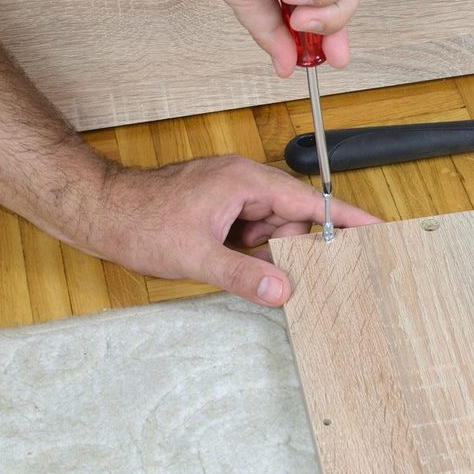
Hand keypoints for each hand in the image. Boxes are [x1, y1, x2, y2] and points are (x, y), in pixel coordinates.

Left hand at [95, 155, 379, 305]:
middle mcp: (242, 181)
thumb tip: (283, 291)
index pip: (309, 198)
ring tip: (252, 269)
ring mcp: (231, 193)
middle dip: (299, 245)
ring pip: (272, 224)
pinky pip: (253, 228)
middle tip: (308, 275)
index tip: (375, 228)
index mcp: (244, 181)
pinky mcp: (220, 207)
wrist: (98, 211)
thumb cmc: (139, 222)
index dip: (345, 216)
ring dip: (270, 250)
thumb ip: (243, 274)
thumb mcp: (195, 256)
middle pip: (293, 214)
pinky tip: (240, 265)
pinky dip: (254, 248)